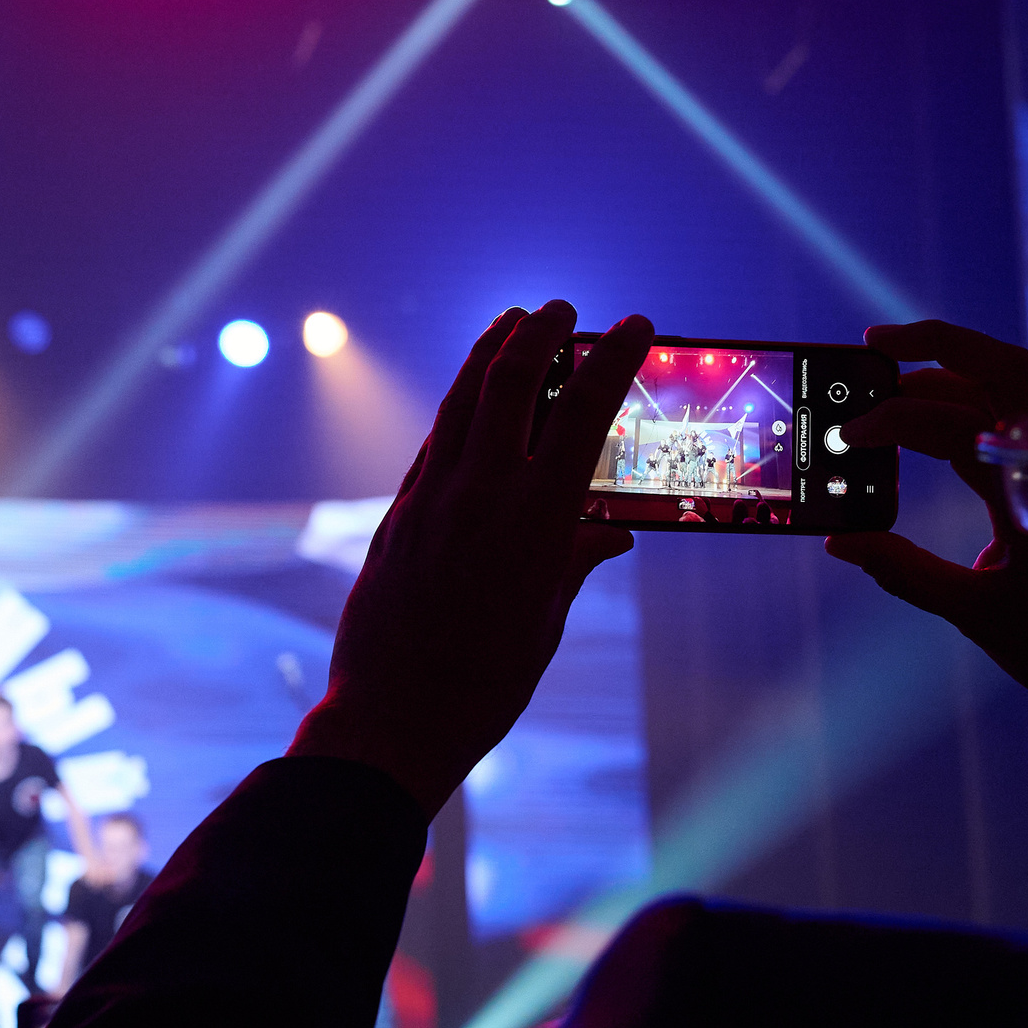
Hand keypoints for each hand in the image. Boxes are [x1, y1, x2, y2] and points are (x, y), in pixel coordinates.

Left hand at [289, 302, 652, 815]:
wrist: (392, 718)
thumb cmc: (484, 684)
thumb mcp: (546, 621)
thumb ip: (576, 559)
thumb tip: (611, 531)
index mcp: (536, 520)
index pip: (584, 412)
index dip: (612, 358)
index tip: (635, 326)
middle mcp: (480, 494)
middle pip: (511, 380)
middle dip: (541, 332)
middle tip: (564, 309)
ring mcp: (431, 499)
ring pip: (461, 400)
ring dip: (489, 352)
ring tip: (513, 323)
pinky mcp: (397, 515)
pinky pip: (433, 442)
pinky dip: (460, 407)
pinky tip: (471, 398)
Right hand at [823, 320, 1027, 691]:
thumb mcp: (978, 611)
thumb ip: (906, 572)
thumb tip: (840, 542)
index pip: (960, 422)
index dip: (896, 419)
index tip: (850, 437)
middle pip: (999, 367)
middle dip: (935, 346)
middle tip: (873, 345)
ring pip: (1006, 386)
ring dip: (947, 373)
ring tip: (888, 381)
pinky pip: (1011, 415)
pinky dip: (965, 404)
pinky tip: (926, 415)